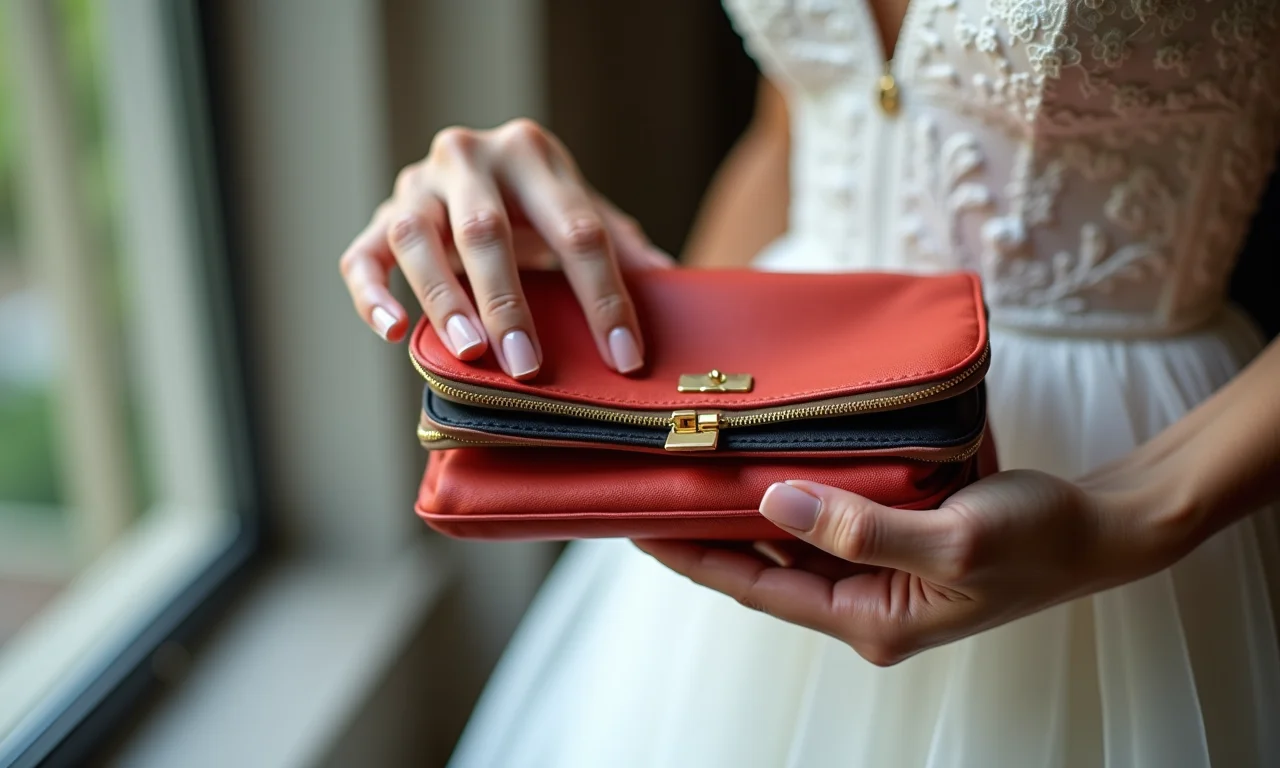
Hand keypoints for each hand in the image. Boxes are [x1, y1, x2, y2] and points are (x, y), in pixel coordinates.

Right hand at [339, 118, 672, 378]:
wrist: (478, 170)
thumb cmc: (539, 206)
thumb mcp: (584, 213)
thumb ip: (623, 248)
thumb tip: (675, 284)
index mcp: (531, 153)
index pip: (576, 228)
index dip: (604, 296)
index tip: (624, 357)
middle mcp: (468, 157)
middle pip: (485, 229)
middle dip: (509, 300)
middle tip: (528, 365)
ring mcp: (416, 185)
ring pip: (416, 239)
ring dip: (442, 296)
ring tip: (469, 350)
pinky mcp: (378, 217)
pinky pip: (361, 256)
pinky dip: (372, 294)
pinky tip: (393, 331)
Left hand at [637, 468, 1181, 665]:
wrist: (1102, 525)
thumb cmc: (1038, 540)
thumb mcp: (952, 541)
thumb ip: (861, 527)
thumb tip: (772, 501)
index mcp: (867, 617)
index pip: (753, 587)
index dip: (690, 555)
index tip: (635, 521)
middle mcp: (863, 599)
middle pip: (760, 564)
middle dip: (704, 527)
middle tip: (647, 483)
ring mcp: (878, 568)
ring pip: (790, 536)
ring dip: (744, 502)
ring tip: (690, 463)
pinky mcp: (895, 534)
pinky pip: (827, 510)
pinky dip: (795, 483)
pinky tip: (767, 451)